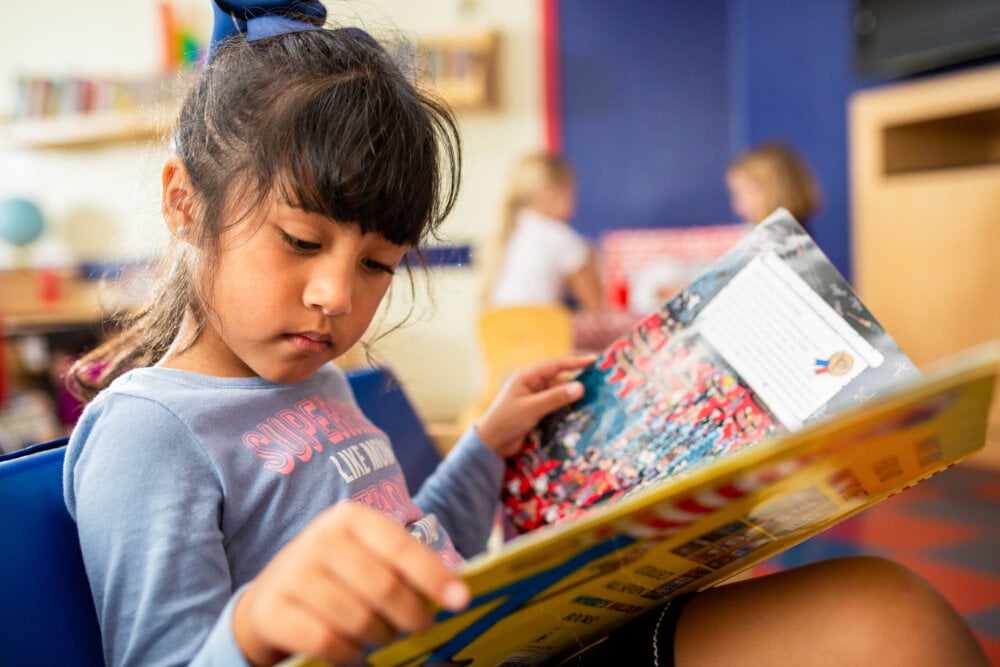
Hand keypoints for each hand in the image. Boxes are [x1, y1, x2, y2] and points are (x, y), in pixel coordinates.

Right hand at [232, 502, 469, 665]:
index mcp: (350, 518)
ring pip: (359, 619)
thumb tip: (454, 592)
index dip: (433, 575)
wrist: (269, 600)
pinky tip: (352, 650)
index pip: (401, 547)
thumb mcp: (367, 558)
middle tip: (420, 627)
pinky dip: (349, 653)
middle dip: (411, 616)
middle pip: (384, 587)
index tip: (461, 600)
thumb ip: (404, 569)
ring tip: (382, 635)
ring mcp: (293, 573)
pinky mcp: (272, 610)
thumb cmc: (335, 578)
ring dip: (381, 637)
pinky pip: (328, 642)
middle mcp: (320, 538)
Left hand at [476, 354, 595, 457]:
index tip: (595, 360)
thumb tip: (580, 387)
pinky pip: (557, 407)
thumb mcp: (531, 408)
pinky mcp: (538, 412)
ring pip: (560, 395)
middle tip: (602, 384)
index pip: (556, 365)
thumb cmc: (506, 422)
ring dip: (575, 398)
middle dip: (579, 382)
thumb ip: (555, 398)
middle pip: (561, 380)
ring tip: (597, 400)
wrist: (491, 445)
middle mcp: (533, 385)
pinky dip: (568, 409)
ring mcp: (536, 399)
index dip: (576, 362)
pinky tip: (583, 414)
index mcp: (527, 376)